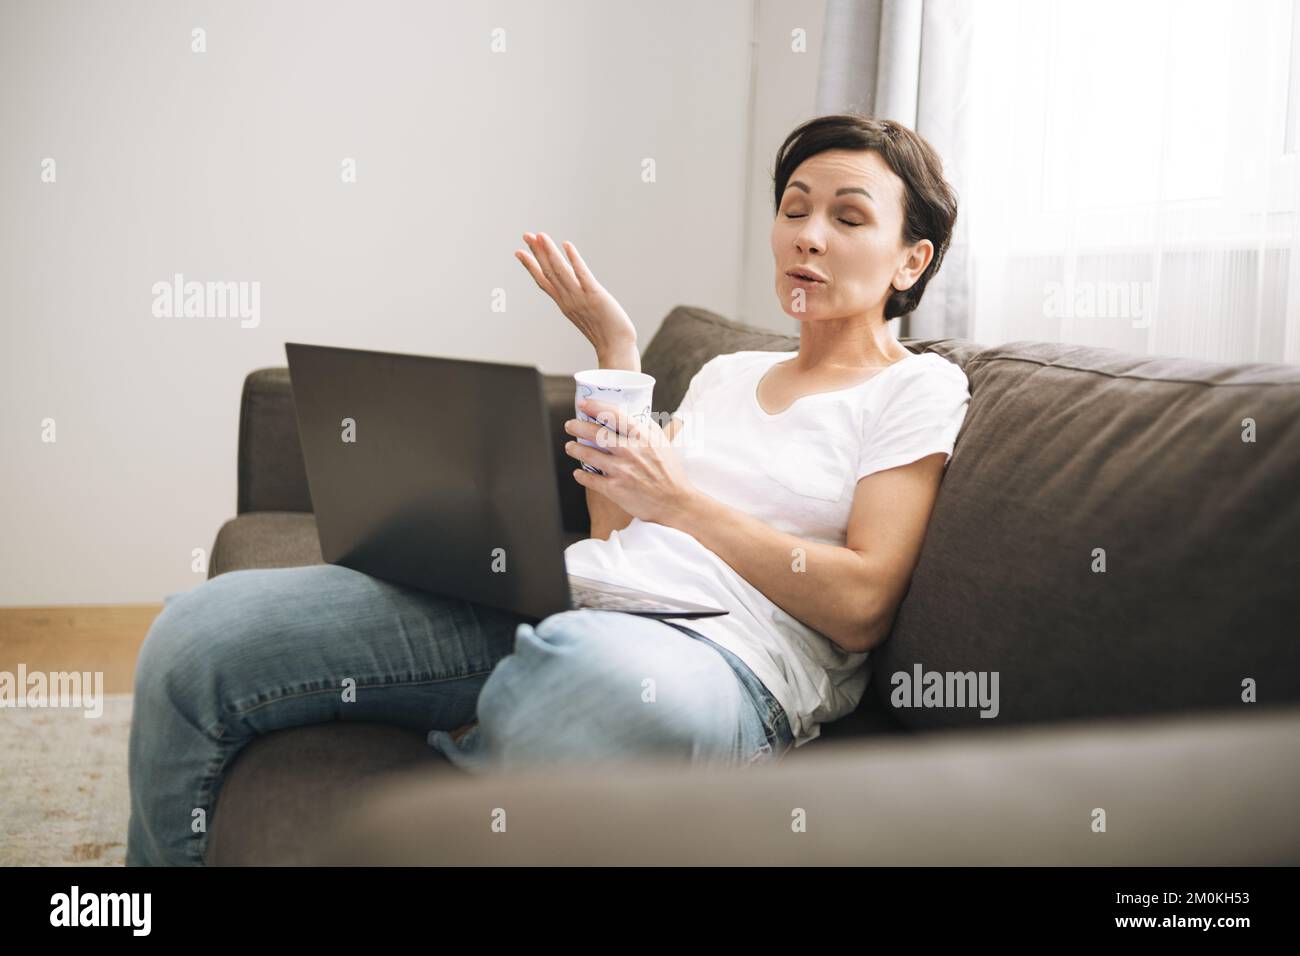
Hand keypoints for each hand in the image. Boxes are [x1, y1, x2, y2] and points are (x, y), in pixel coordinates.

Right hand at [516, 232, 636, 355]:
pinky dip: (574, 260)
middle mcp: (568, 299)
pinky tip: (567, 245)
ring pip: (560, 271)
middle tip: (526, 235)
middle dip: (536, 253)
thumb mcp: (585, 316)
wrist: (616, 348)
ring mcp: (580, 297)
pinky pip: (582, 275)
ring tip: (541, 236)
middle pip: (548, 272)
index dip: (530, 266)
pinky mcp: (595, 295)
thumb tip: (574, 295)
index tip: (519, 251)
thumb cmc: (605, 334)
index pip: (544, 281)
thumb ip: (577, 303)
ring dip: (549, 252)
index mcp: (564, 304)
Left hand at [562, 398, 695, 526]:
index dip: (595, 407)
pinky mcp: (614, 489)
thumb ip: (646, 427)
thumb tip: (632, 413)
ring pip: (588, 455)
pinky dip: (581, 475)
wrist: (675, 502)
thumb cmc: (670, 471)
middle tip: (570, 424)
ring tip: (570, 446)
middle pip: (596, 433)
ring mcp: (620, 470)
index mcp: (642, 437)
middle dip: (578, 426)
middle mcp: (630, 451)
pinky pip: (590, 479)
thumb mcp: (662, 442)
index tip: (583, 404)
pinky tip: (578, 472)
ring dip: (575, 449)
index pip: (614, 415)